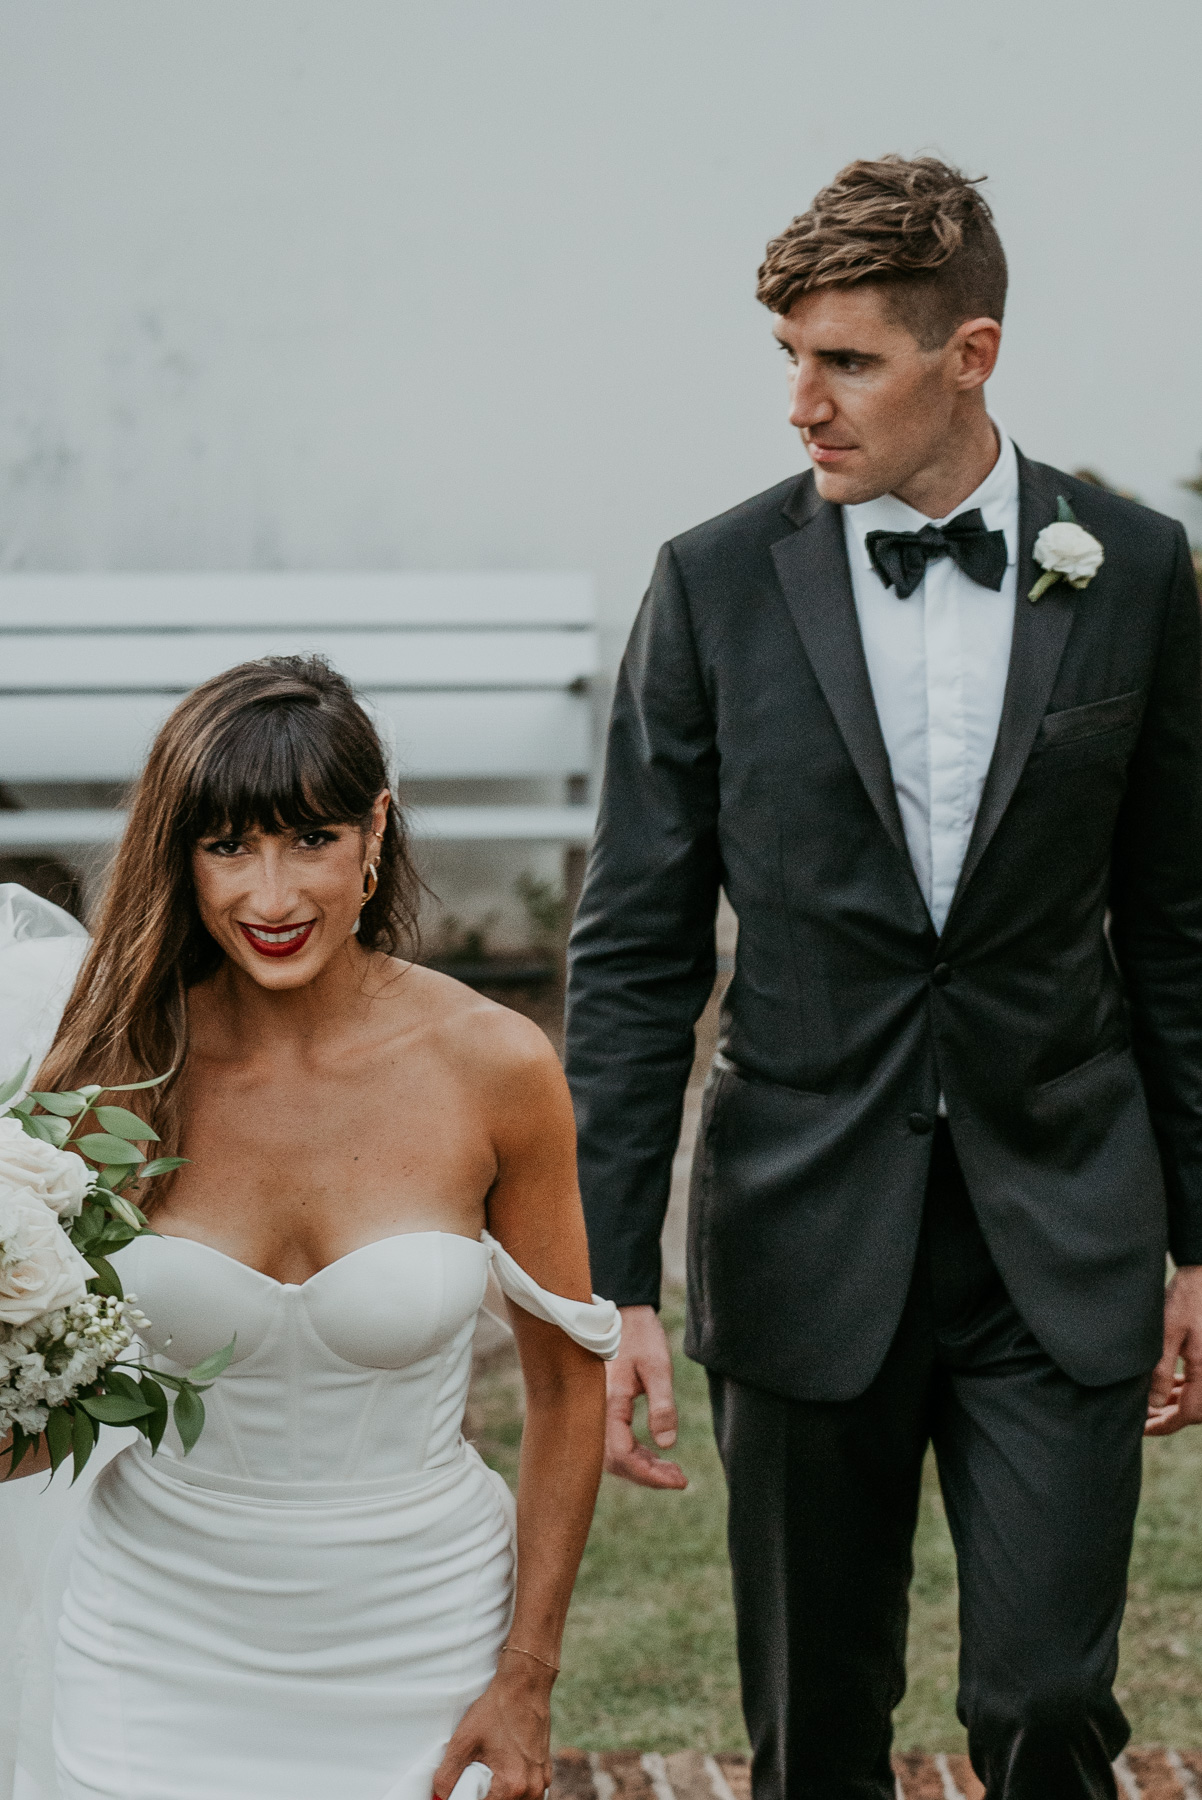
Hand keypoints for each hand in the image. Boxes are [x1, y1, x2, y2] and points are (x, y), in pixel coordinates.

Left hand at [433, 1654, 552, 1799]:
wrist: (525, 1685)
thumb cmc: (496, 1709)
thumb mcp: (463, 1740)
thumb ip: (448, 1775)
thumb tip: (442, 1795)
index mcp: (511, 1786)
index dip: (469, 1797)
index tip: (466, 1784)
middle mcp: (531, 1789)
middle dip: (486, 1795)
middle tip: (478, 1775)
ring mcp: (542, 1781)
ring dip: (501, 1794)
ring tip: (491, 1772)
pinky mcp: (545, 1772)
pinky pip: (528, 1793)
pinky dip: (515, 1788)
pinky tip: (505, 1768)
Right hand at [603, 1305, 686, 1488]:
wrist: (623, 1312)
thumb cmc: (640, 1335)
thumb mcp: (658, 1367)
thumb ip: (662, 1405)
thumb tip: (667, 1445)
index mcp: (608, 1402)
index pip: (622, 1454)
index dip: (648, 1474)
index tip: (678, 1480)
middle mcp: (597, 1411)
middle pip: (616, 1461)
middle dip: (647, 1475)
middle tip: (680, 1479)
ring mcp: (598, 1410)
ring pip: (614, 1454)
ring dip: (642, 1467)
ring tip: (673, 1472)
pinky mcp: (604, 1408)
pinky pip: (615, 1441)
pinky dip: (636, 1454)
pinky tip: (656, 1455)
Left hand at [1145, 1265, 1201, 1435]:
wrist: (1201, 1275)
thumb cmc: (1184, 1301)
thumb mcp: (1165, 1336)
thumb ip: (1159, 1372)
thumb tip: (1153, 1405)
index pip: (1188, 1413)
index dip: (1164, 1425)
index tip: (1142, 1429)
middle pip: (1195, 1409)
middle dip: (1169, 1418)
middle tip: (1141, 1421)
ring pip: (1196, 1396)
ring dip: (1174, 1403)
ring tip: (1147, 1407)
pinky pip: (1199, 1381)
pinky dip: (1182, 1388)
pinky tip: (1165, 1388)